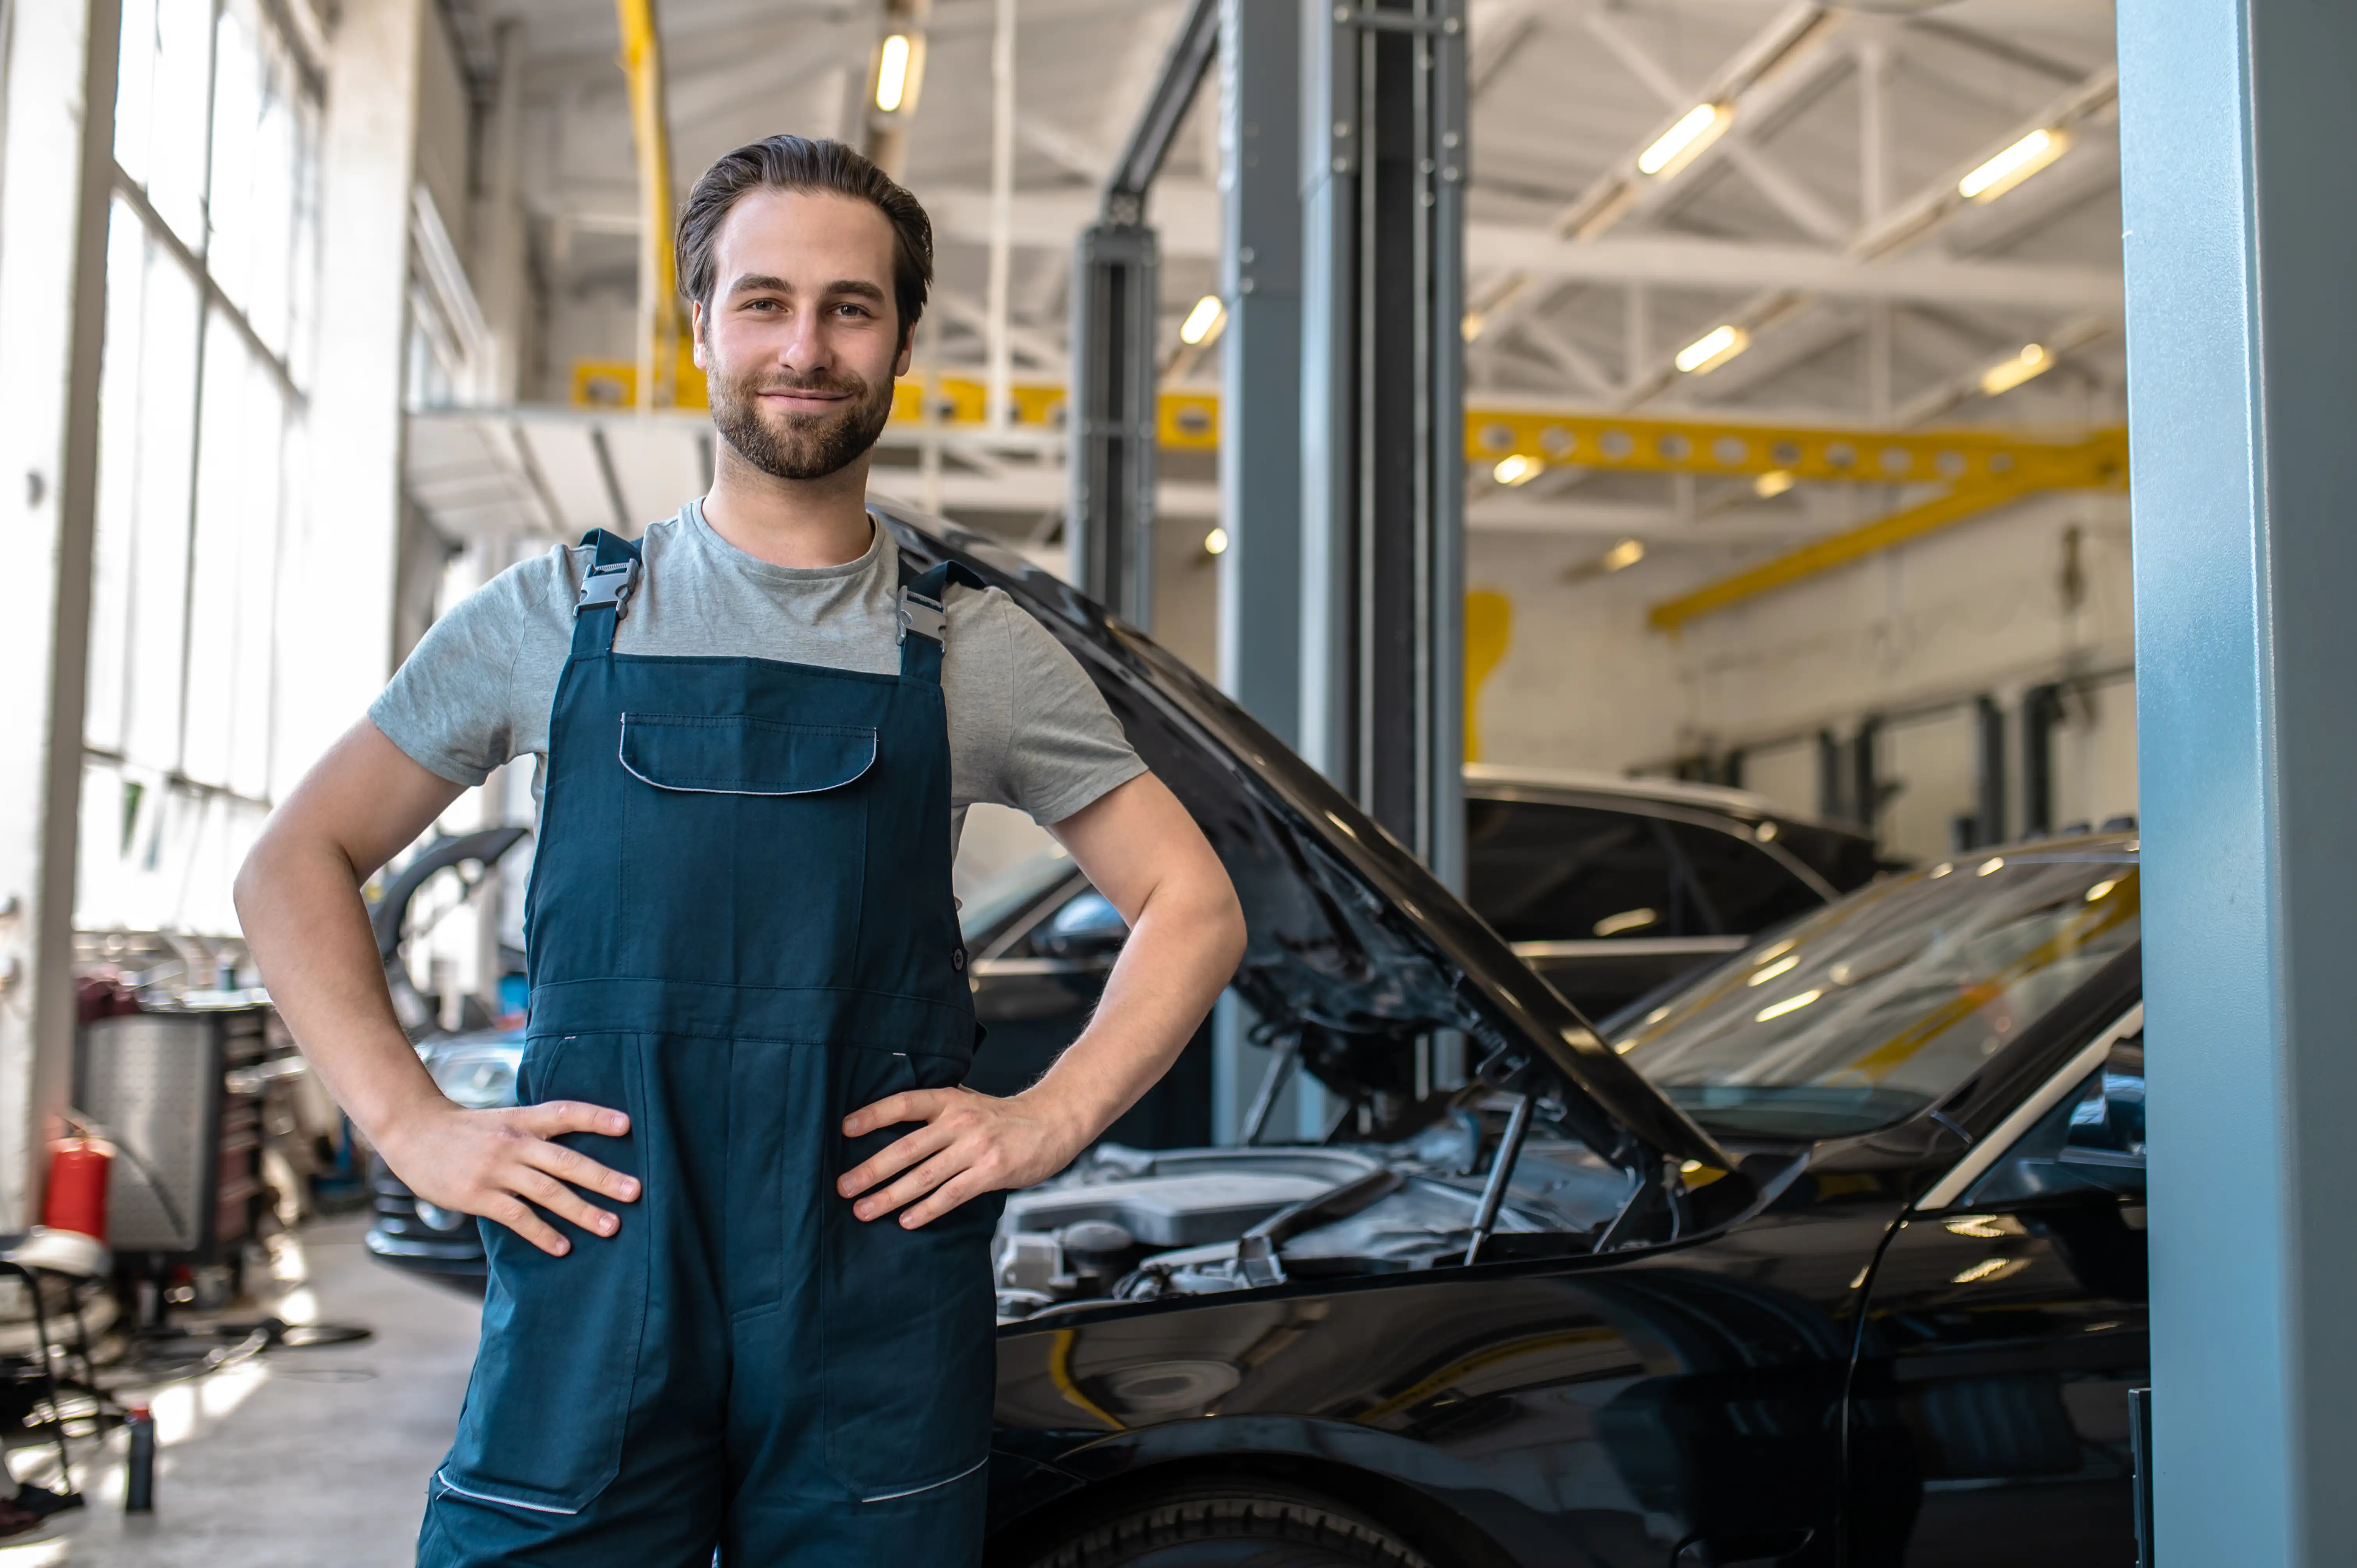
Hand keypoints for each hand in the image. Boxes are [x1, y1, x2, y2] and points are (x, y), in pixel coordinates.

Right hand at [378, 1100, 640, 1256]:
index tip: (628, 1125)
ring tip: (611, 1226)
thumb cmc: (466, 1130)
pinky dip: (542, 1233)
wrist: (414, 1131)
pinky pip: (517, 1217)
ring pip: (547, 1192)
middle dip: (602, 1177)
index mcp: (522, 1120)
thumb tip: (576, 1150)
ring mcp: (496, 1169)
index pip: (565, 1113)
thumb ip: (535, 1132)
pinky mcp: (478, 1195)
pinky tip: (563, 1247)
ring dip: (581, 1210)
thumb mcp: (503, 1119)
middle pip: (565, 1160)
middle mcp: (513, 1143)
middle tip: (635, 1191)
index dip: (596, 1118)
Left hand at [837, 1087, 1082, 1228]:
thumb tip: (889, 1123)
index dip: (873, 1115)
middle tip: (843, 1187)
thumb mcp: (967, 1101)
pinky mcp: (991, 1172)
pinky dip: (927, 1210)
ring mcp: (976, 1148)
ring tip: (863, 1210)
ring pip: (924, 1176)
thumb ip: (935, 1110)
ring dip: (889, 1196)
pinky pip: (952, 1195)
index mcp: (950, 1099)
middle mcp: (960, 1121)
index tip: (844, 1129)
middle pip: (906, 1147)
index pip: (903, 1104)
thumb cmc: (1003, 1117)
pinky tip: (907, 1221)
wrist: (1052, 1122)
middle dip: (870, 1170)